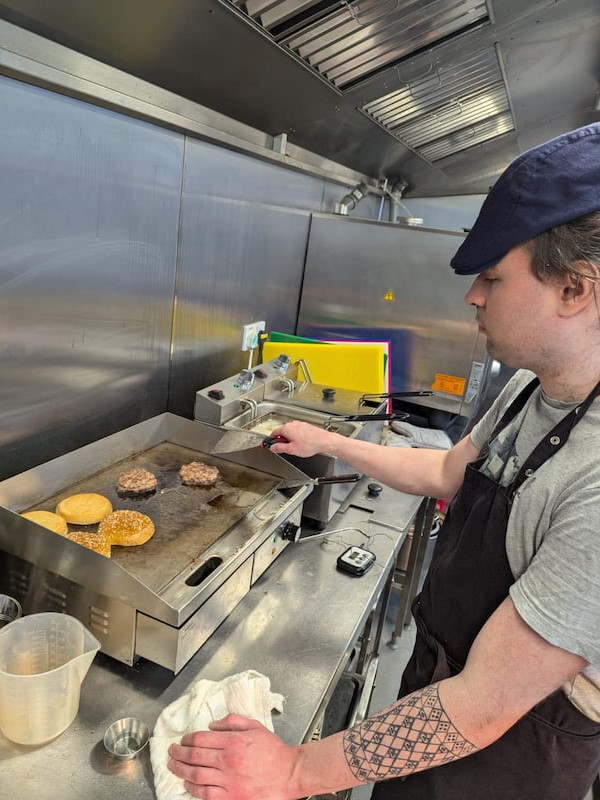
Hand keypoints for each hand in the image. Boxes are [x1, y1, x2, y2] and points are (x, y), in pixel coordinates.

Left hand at [168, 714, 302, 799]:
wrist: (290, 774)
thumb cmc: (274, 751)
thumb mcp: (255, 727)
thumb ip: (232, 722)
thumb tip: (211, 725)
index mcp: (234, 741)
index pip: (201, 738)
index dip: (187, 738)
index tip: (182, 739)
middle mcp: (228, 761)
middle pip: (194, 756)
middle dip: (178, 753)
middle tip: (171, 751)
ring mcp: (228, 781)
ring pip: (195, 775)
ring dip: (180, 769)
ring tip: (173, 765)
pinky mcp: (231, 797)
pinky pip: (205, 794)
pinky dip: (193, 788)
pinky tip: (187, 783)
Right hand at [268, 420, 339, 457]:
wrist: (324, 441)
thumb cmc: (310, 444)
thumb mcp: (291, 449)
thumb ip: (279, 448)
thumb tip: (272, 447)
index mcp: (287, 428)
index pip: (273, 433)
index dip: (269, 440)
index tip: (266, 444)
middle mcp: (293, 424)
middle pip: (282, 432)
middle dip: (281, 440)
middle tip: (284, 449)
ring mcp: (300, 424)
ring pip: (290, 432)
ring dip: (289, 439)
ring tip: (296, 447)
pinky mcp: (306, 426)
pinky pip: (297, 432)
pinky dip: (296, 438)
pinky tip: (302, 444)